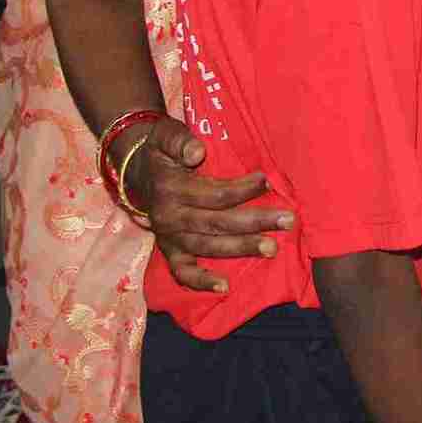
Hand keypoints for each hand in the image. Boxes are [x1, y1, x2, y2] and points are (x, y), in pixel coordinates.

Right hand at [127, 116, 295, 292]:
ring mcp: (169, 238)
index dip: (243, 189)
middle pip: (218, 223)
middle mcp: (170, 218)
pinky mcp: (169, 251)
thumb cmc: (159, 150)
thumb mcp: (165, 135)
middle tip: (287, 221)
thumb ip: (179, 141)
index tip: (268, 182)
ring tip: (272, 248)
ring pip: (209, 247)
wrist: (134, 171)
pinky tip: (225, 287)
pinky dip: (201, 282)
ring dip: (241, 249)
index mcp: (171, 189)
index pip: (214, 194)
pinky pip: (183, 272)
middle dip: (255, 222)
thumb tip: (198, 152)